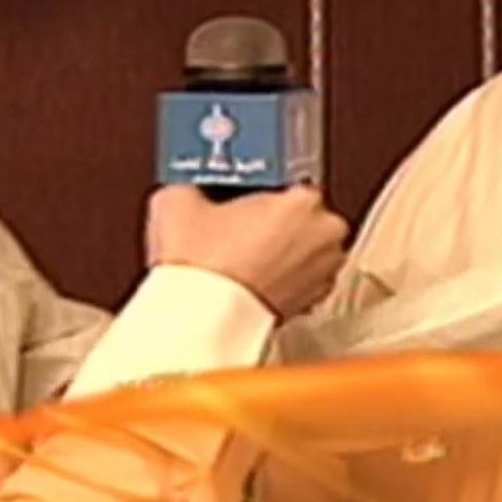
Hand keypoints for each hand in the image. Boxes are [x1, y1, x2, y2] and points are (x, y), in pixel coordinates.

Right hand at [146, 184, 349, 320]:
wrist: (202, 320)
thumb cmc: (203, 266)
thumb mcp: (177, 201)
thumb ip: (193, 184)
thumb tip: (188, 190)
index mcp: (304, 203)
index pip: (292, 182)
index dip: (262, 190)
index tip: (243, 196)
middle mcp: (324, 238)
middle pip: (305, 217)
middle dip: (277, 221)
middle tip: (242, 226)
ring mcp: (322, 275)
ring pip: (307, 251)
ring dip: (283, 252)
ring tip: (243, 255)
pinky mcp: (310, 306)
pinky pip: (301, 282)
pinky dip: (281, 279)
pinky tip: (250, 279)